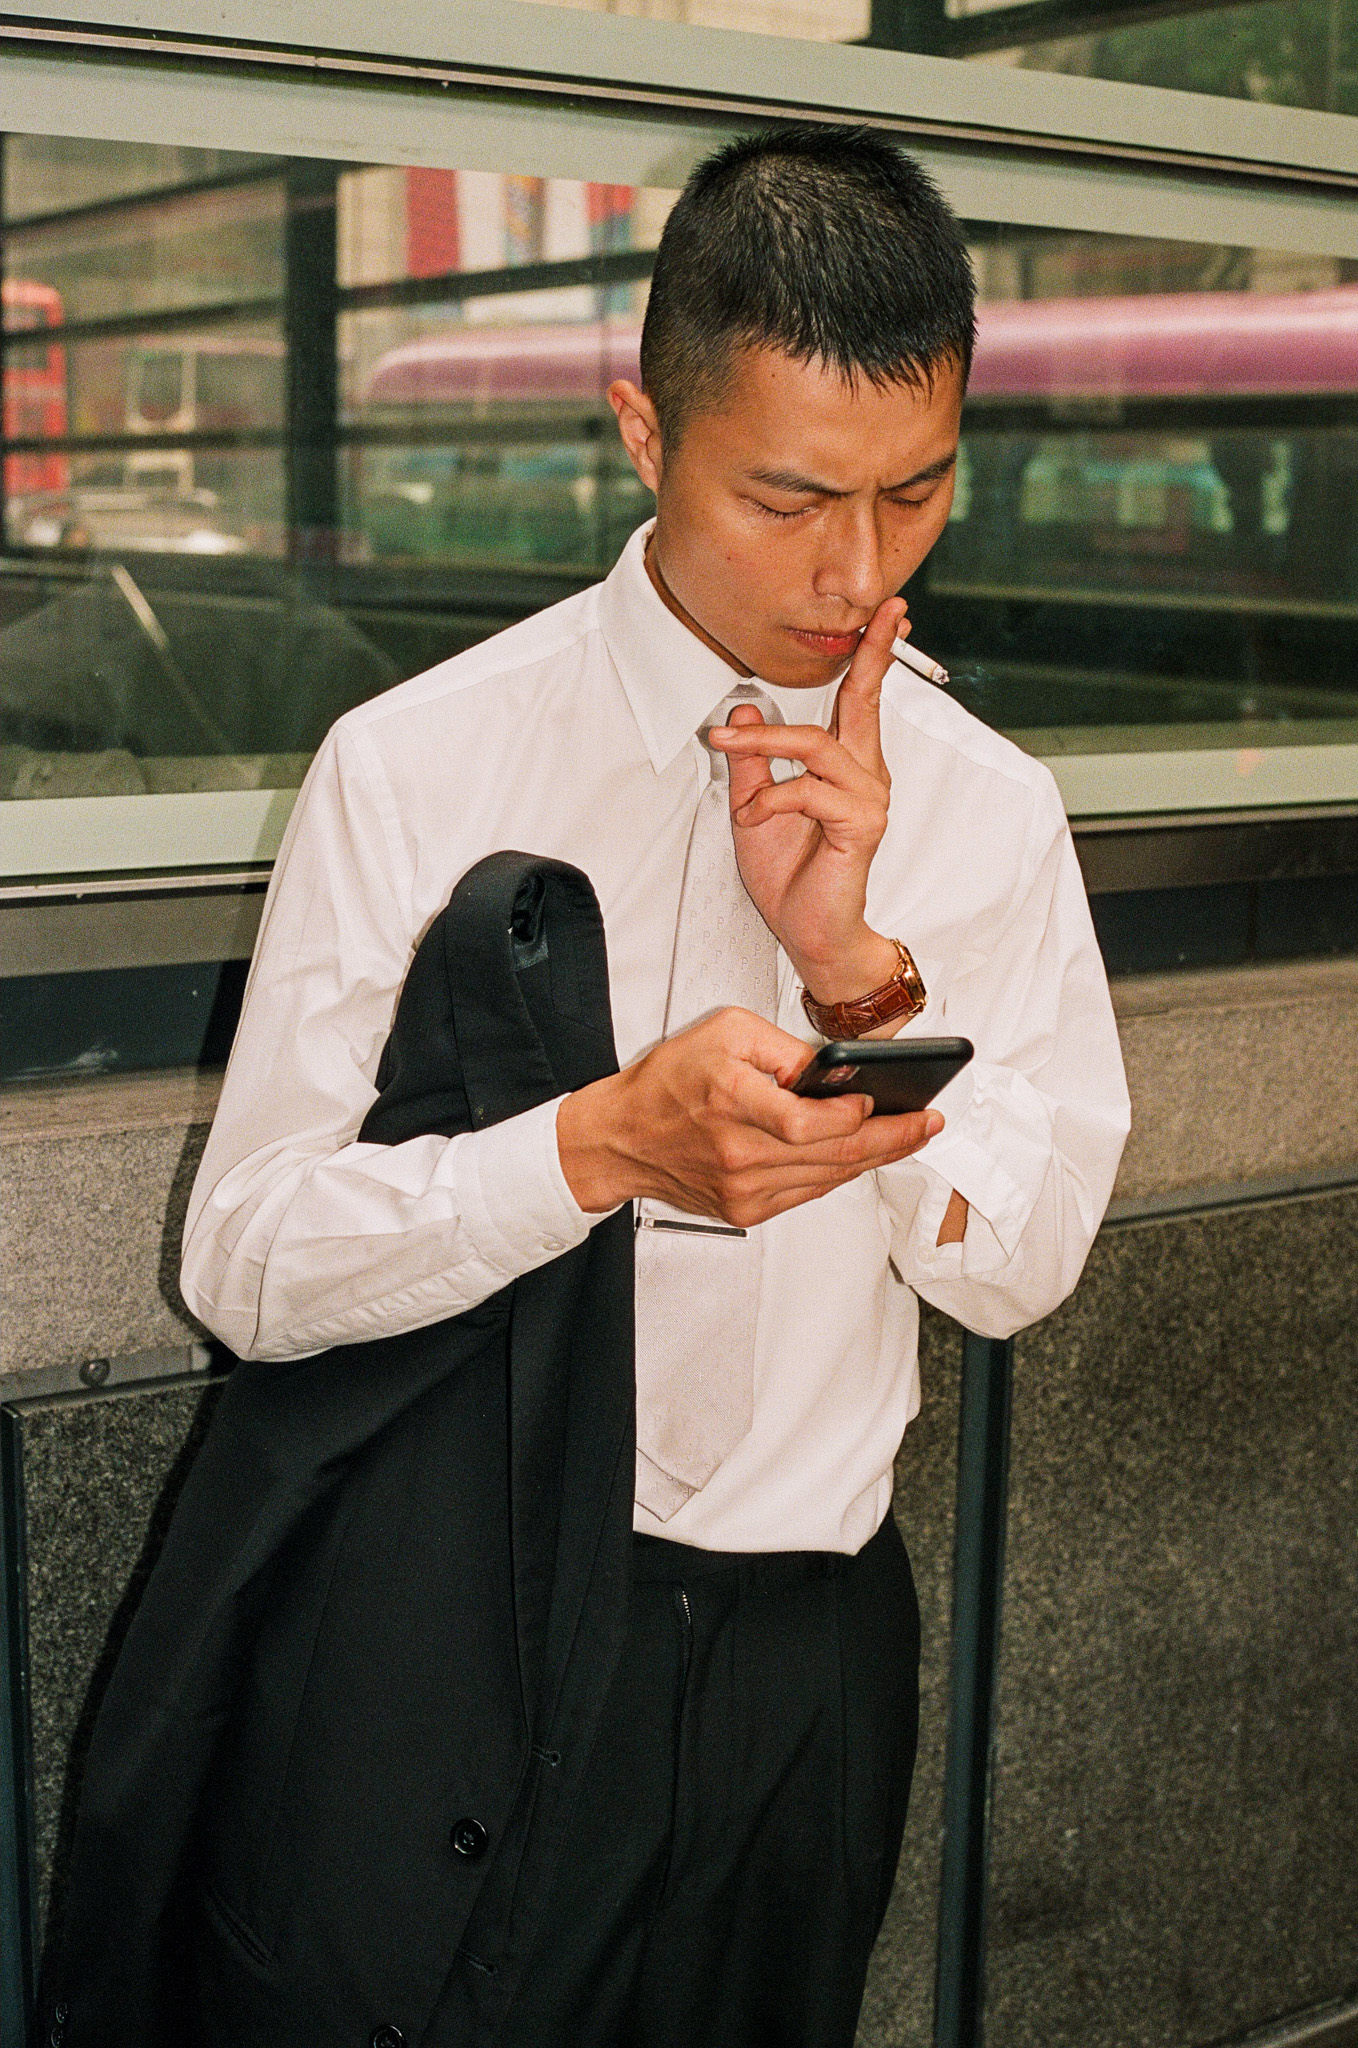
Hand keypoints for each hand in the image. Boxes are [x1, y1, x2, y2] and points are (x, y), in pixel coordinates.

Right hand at [557, 1006, 942, 1221]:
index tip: (881, 1102)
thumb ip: (782, 1049)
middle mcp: (739, 1153)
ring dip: (873, 1159)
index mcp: (732, 1100)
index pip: (809, 1122)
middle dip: (891, 1139)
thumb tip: (834, 1071)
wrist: (621, 1138)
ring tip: (909, 1138)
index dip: (854, 1116)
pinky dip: (837, 1175)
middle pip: (833, 1155)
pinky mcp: (743, 1211)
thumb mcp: (724, 1032)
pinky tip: (860, 1157)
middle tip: (928, 1125)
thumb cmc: (668, 1081)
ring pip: (827, 1179)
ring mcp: (743, 1189)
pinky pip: (806, 1193)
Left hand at [708, 594, 905, 1003]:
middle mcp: (866, 775)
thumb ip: (753, 760)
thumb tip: (743, 709)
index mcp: (847, 765)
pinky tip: (751, 814)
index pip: (859, 699)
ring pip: (818, 745)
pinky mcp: (860, 826)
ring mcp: (868, 799)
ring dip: (767, 743)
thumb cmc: (790, 873)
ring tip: (725, 742)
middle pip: (866, 702)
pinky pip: (809, 792)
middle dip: (874, 653)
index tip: (889, 611)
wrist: (808, 932)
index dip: (872, 654)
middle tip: (884, 612)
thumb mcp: (755, 804)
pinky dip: (770, 797)